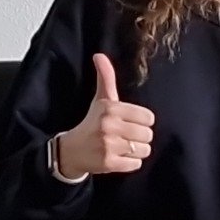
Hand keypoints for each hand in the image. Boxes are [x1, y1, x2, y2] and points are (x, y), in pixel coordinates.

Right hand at [52, 53, 154, 181]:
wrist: (72, 150)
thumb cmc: (92, 122)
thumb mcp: (100, 100)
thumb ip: (105, 78)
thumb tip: (99, 55)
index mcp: (111, 108)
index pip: (148, 117)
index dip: (142, 122)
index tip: (130, 123)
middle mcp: (109, 125)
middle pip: (148, 134)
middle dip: (140, 138)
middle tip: (125, 137)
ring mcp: (108, 145)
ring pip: (144, 150)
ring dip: (136, 151)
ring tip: (122, 147)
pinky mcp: (109, 163)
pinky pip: (135, 164)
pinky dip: (130, 163)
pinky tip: (118, 157)